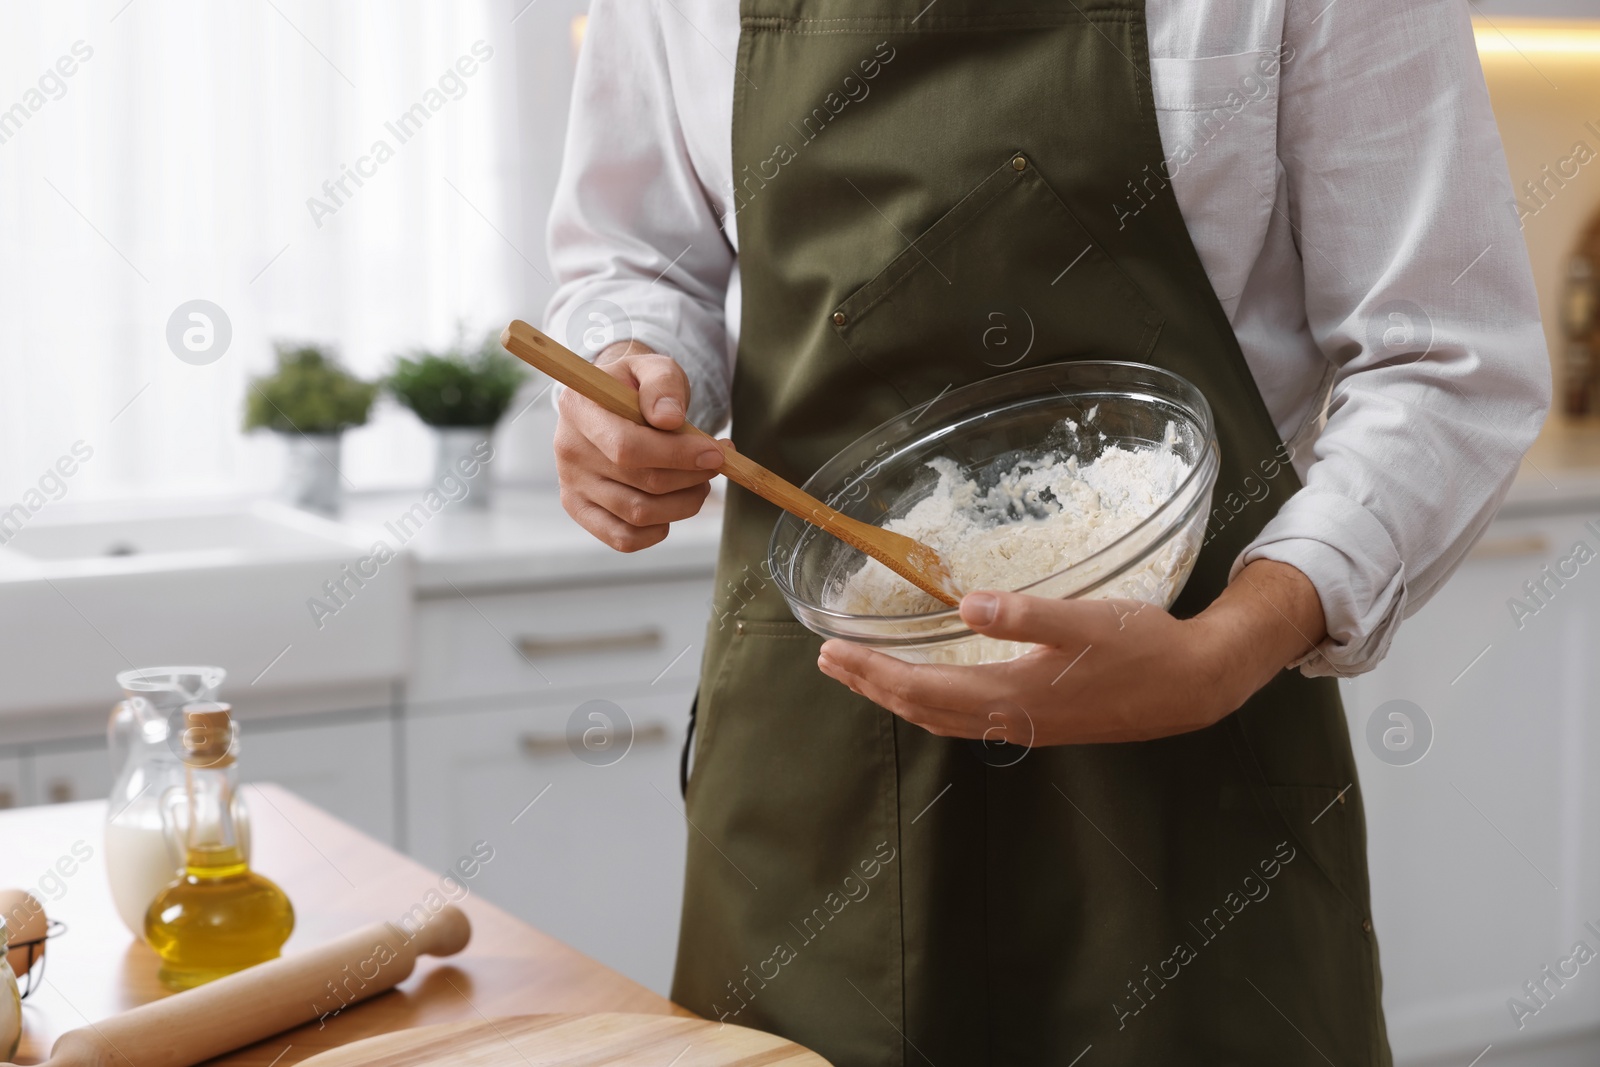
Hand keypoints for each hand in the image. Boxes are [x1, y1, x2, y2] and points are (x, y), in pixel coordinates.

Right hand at [554, 340, 725, 550]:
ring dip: (684, 503)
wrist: (612, 405)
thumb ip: (663, 384)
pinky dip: (659, 530)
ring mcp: (571, 484)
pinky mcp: (580, 510)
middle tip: (714, 464)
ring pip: (639, 514)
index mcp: (578, 408)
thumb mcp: (653, 368)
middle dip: (692, 477)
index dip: (678, 455)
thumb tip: (669, 419)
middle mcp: (568, 449)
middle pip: (641, 482)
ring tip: (699, 481)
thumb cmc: (637, 388)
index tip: (716, 453)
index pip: (628, 447)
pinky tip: (673, 504)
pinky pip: (623, 539)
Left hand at [816, 560, 1326, 745]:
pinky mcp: (1038, 719)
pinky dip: (931, 701)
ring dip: (897, 696)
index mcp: (1011, 694)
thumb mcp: (1086, 620)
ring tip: (863, 673)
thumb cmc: (1141, 647)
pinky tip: (929, 684)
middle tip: (828, 661)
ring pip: (942, 717)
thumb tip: (967, 605)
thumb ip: (1027, 615)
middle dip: (871, 686)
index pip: (921, 689)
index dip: (873, 673)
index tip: (832, 651)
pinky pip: (966, 717)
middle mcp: (1009, 717)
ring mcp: (1023, 723)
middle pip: (922, 709)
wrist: (1191, 685)